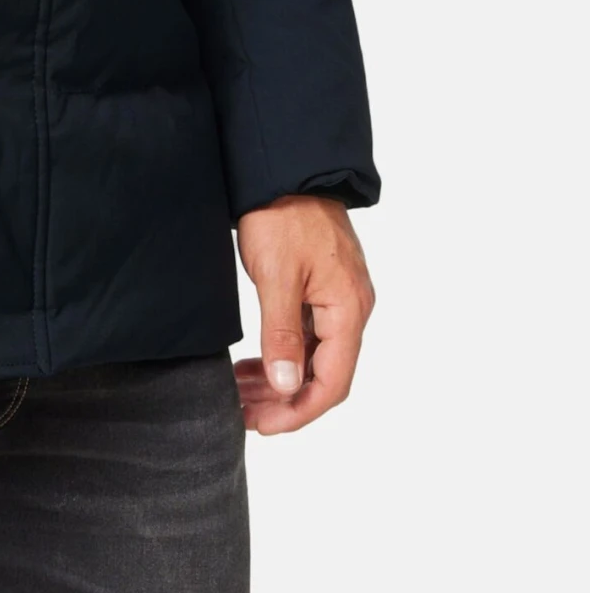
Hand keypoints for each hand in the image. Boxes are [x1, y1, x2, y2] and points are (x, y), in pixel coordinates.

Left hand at [233, 194, 375, 434]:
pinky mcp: (322, 285)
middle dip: (285, 400)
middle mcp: (351, 308)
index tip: (263, 425)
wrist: (284, 166)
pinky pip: (307, 334)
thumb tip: (288, 387)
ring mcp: (338, 297)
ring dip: (281, 379)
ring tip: (241, 392)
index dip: (299, 411)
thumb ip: (283, 334)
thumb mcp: (277, 275)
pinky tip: (255, 364)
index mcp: (349, 310)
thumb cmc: (282, 215)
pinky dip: (282, 353)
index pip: (332, 382)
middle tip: (244, 413)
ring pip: (314, 356)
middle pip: (324, 374)